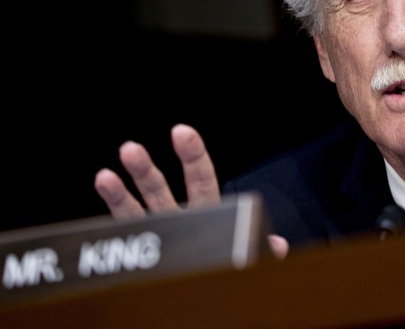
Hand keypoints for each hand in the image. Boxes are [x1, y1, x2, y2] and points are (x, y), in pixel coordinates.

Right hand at [94, 123, 288, 259]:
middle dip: (145, 171)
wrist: (208, 296)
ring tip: (104, 175)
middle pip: (160, 191)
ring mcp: (158, 236)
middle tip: (130, 148)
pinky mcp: (144, 256)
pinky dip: (112, 227)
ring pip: (136, 214)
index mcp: (207, 213)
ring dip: (120, 195)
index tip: (182, 132)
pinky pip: (126, 238)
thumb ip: (261, 249)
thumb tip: (277, 245)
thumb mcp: (251, 256)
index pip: (200, 180)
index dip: (193, 156)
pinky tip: (102, 202)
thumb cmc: (230, 267)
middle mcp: (178, 219)